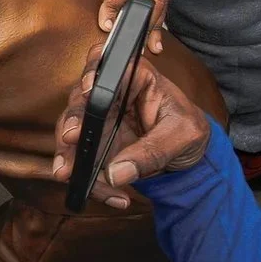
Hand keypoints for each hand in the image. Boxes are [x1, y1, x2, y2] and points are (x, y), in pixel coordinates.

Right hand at [51, 45, 210, 208]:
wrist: (191, 152)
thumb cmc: (189, 130)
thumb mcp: (183, 137)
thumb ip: (152, 152)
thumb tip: (115, 173)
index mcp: (136, 78)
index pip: (109, 65)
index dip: (93, 72)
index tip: (88, 90)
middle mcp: (110, 94)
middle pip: (80, 99)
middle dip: (73, 122)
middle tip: (71, 140)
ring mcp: (99, 118)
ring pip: (72, 130)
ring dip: (69, 155)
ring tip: (74, 178)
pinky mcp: (95, 142)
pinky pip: (81, 158)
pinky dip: (90, 180)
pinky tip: (113, 196)